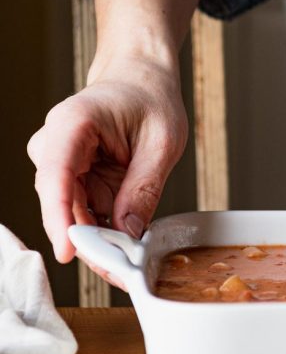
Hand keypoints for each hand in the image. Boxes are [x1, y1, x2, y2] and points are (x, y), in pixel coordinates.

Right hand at [27, 0, 200, 279]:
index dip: (59, 217)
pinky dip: (103, 231)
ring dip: (99, 240)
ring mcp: (60, 164)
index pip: (56, 175)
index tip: (69, 250)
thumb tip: (129, 233)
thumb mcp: (162, 142)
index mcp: (73, 123)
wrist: (141, 80)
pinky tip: (125, 244)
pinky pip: (82, 212)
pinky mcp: (72, 180)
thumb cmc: (151, 99)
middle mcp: (55, 145)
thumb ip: (144, 186)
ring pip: (71, 214)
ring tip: (130, 262)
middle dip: (90, 241)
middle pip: (61, 204)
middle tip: (121, 272)